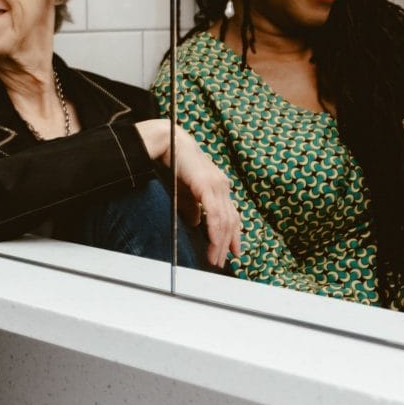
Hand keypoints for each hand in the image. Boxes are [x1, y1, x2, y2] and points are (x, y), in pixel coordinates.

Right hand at [136, 121, 239, 267]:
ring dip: (220, 242)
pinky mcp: (208, 186)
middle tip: (221, 262)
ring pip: (224, 221)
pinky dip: (214, 230)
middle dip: (226, 244)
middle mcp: (223, 186)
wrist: (169, 142)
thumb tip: (197, 223)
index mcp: (220, 187)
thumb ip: (193, 207)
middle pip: (230, 221)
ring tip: (214, 258)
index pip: (232, 215)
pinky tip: (212, 242)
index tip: (234, 252)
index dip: (234, 235)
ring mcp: (217, 185)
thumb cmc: (177, 164)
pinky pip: (214, 214)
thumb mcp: (186, 191)